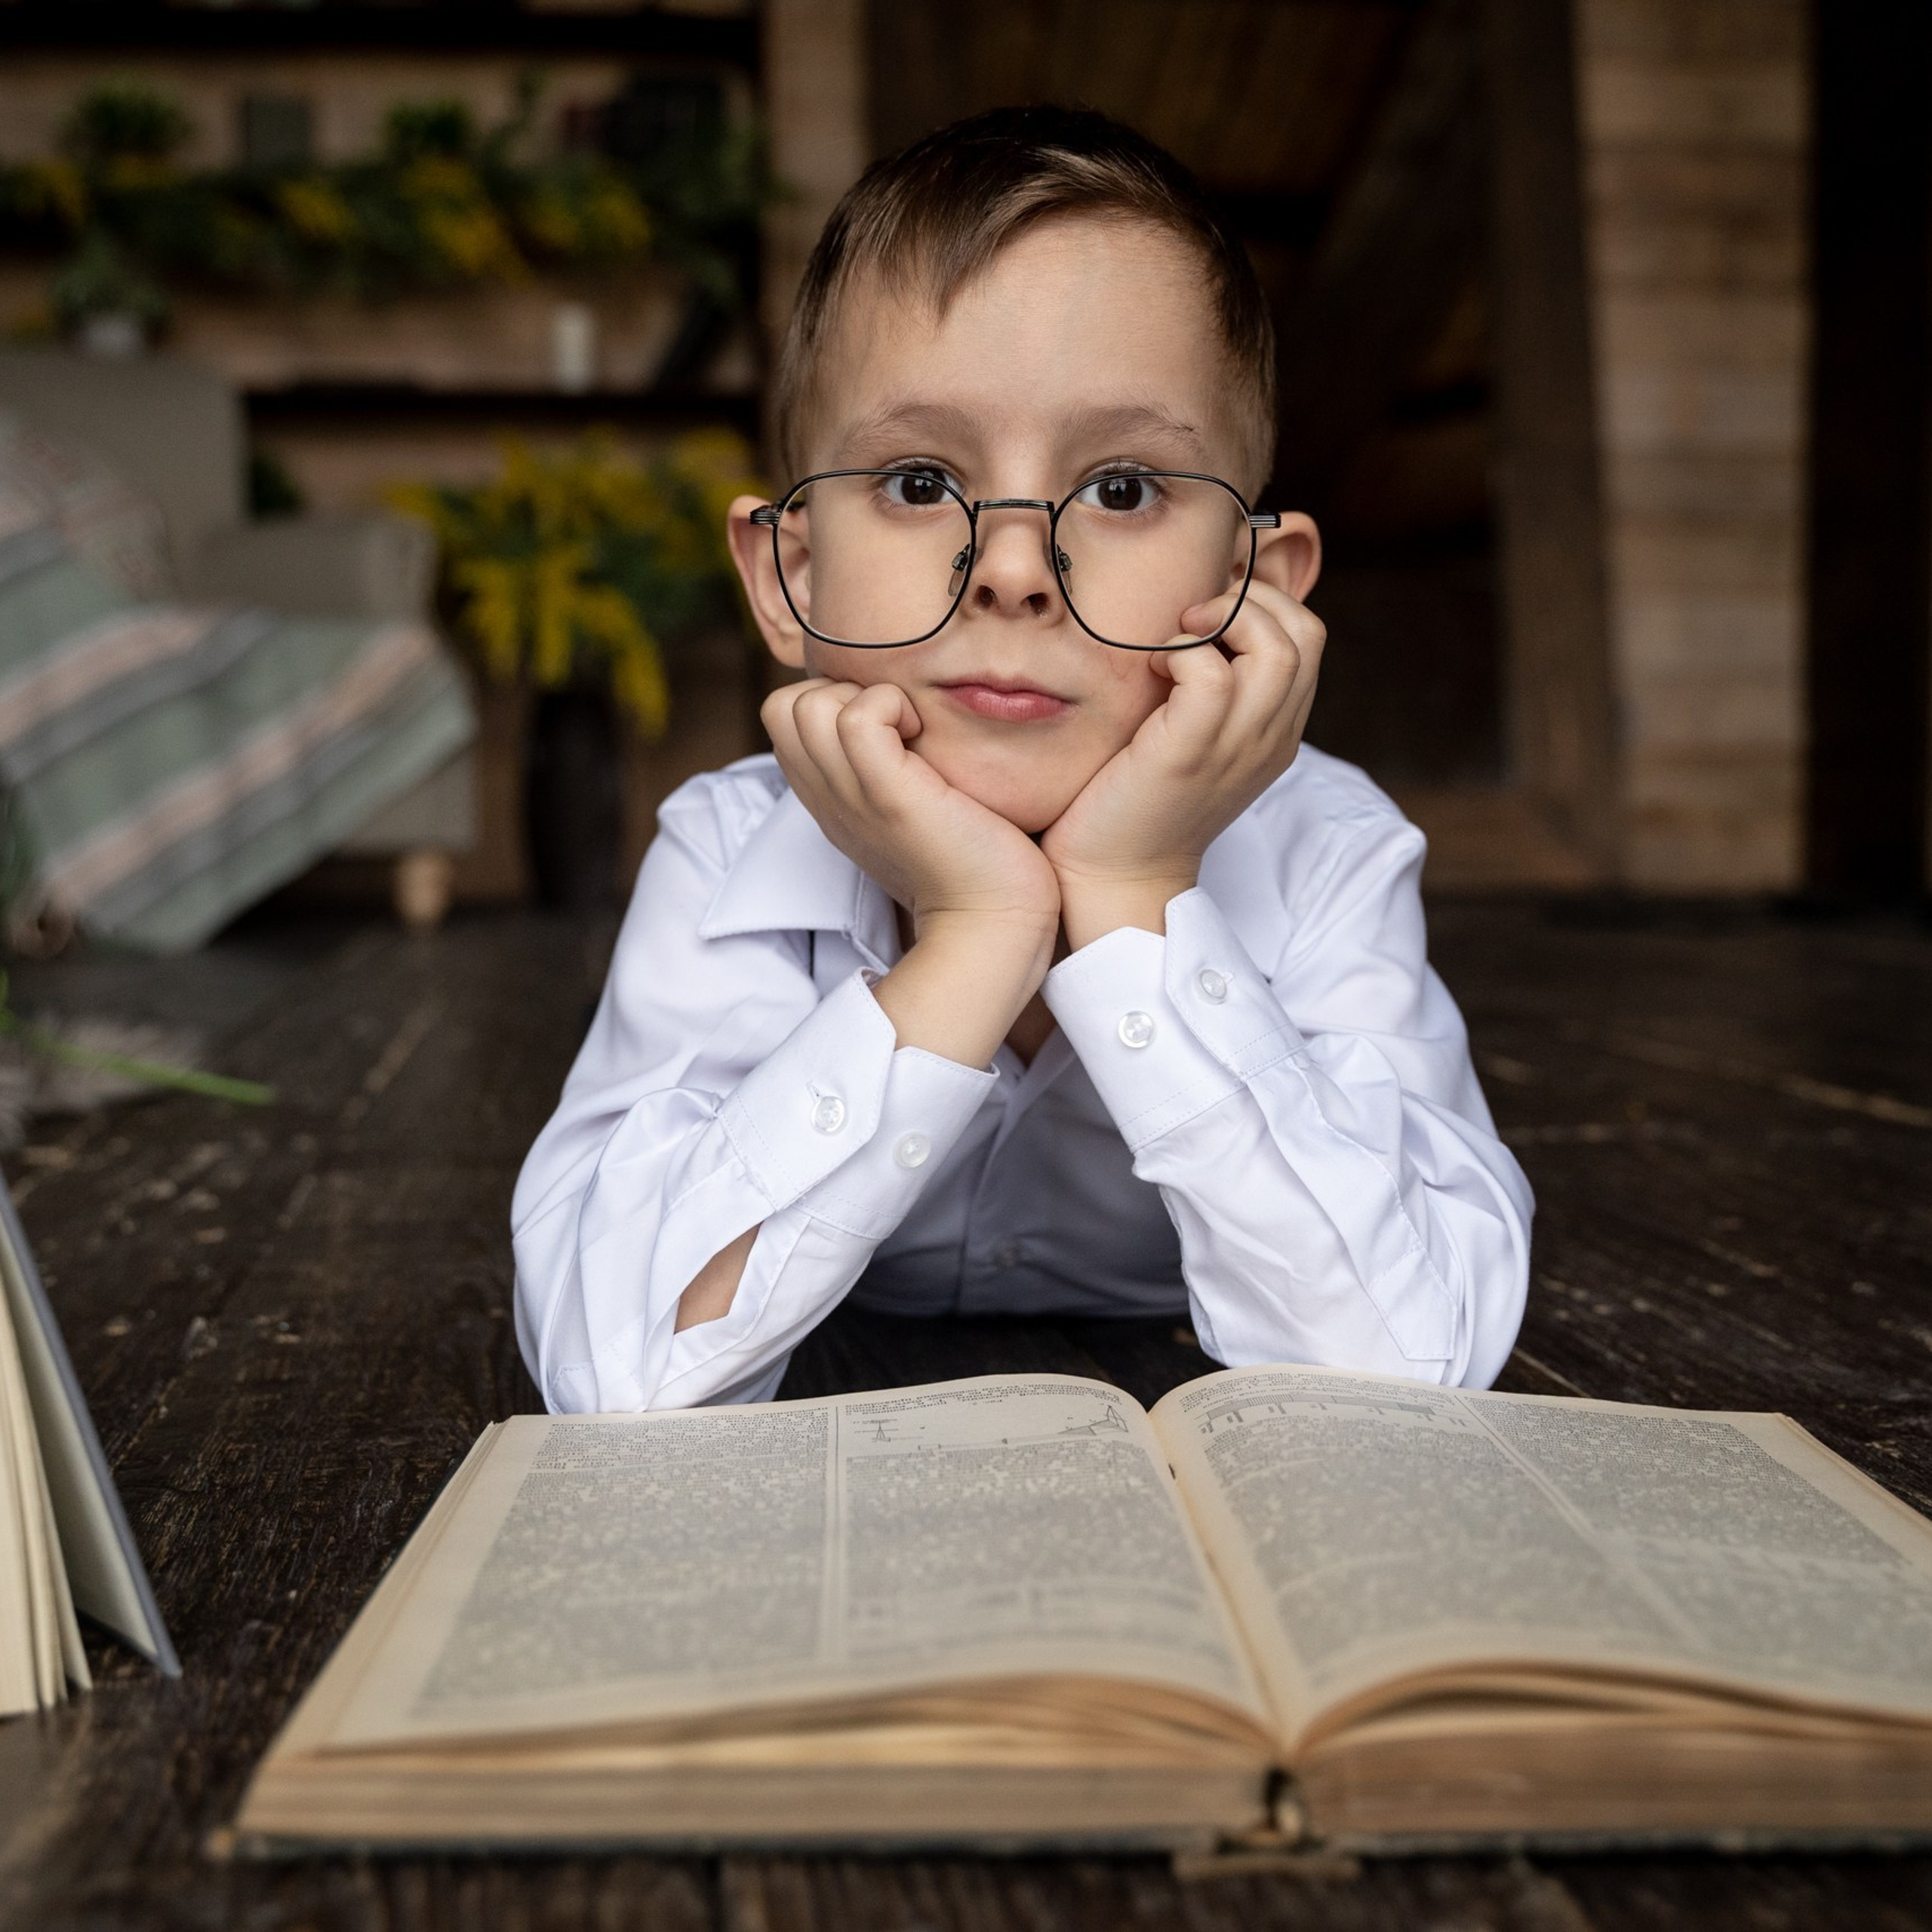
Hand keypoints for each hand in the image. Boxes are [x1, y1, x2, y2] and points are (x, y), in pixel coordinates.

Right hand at [762, 678, 1059, 1067]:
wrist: (992, 923)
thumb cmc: (970, 860)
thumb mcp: (909, 805)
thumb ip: (886, 764)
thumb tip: (898, 710)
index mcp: (828, 800)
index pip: (783, 717)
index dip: (830, 701)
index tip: (887, 727)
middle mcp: (828, 798)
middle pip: (785, 706)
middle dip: (841, 693)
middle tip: (899, 726)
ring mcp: (852, 797)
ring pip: (809, 704)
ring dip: (868, 697)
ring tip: (913, 731)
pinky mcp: (889, 795)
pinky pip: (858, 717)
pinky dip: (892, 705)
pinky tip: (924, 735)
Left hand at [1041, 581, 1324, 948]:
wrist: (1116, 877)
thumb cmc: (1139, 799)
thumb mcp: (1196, 740)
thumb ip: (1214, 691)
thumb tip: (1194, 622)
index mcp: (1277, 732)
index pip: (1310, 639)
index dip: (1266, 604)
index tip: (1210, 617)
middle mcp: (1269, 738)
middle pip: (1307, 633)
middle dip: (1252, 599)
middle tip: (1196, 619)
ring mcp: (1236, 747)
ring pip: (1275, 648)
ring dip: (1222, 620)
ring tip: (1178, 638)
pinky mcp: (1189, 754)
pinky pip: (1211, 675)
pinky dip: (1182, 654)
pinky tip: (1152, 670)